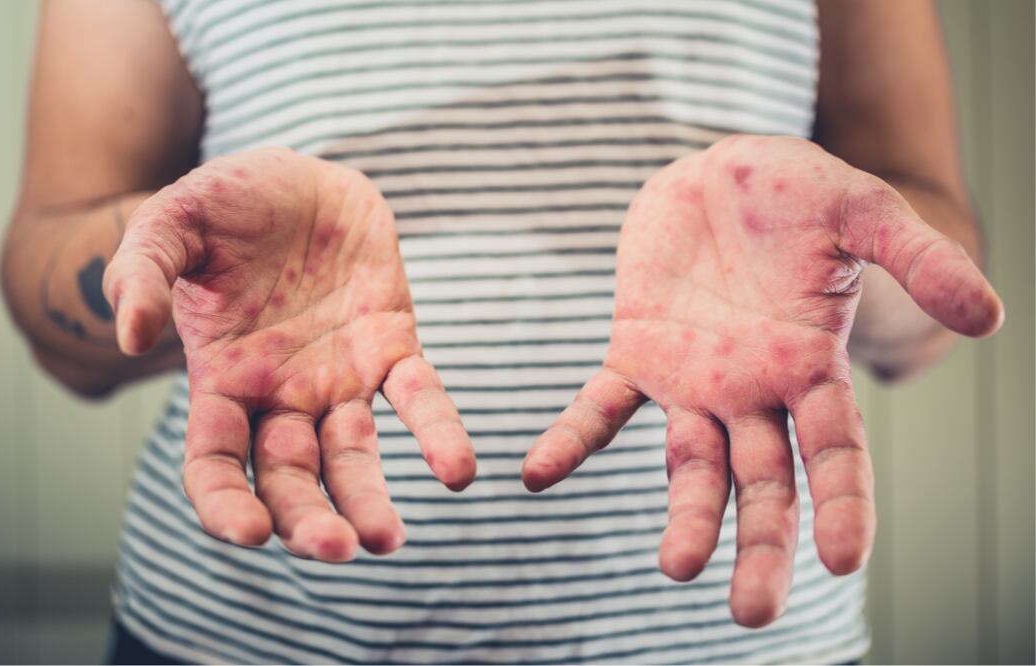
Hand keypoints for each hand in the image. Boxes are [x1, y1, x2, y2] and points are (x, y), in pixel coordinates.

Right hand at [104, 148, 475, 560]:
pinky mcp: (390, 346)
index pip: (214, 463)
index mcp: (221, 379)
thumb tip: (130, 335)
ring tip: (386, 541)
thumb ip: (142, 272)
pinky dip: (438, 432)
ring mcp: (338, 376)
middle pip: (289, 477)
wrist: (298, 177)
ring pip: (352, 455)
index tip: (248, 533)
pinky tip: (457, 471)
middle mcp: (280, 394)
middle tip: (337, 550)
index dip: (224, 504)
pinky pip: (419, 397)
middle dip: (307, 520)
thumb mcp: (172, 223)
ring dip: (368, 500)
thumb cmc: (226, 204)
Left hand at [521, 135, 1002, 626]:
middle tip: (751, 613)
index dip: (842, 505)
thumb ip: (918, 259)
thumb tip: (989, 318)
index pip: (834, 453)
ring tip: (676, 569)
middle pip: (763, 483)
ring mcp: (692, 379)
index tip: (840, 561)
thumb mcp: (862, 211)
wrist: (718, 169)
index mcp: (811, 368)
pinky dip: (572, 441)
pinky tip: (538, 474)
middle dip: (762, 544)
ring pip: (690, 465)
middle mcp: (753, 391)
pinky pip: (600, 408)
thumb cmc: (797, 192)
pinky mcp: (636, 351)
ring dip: (685, 518)